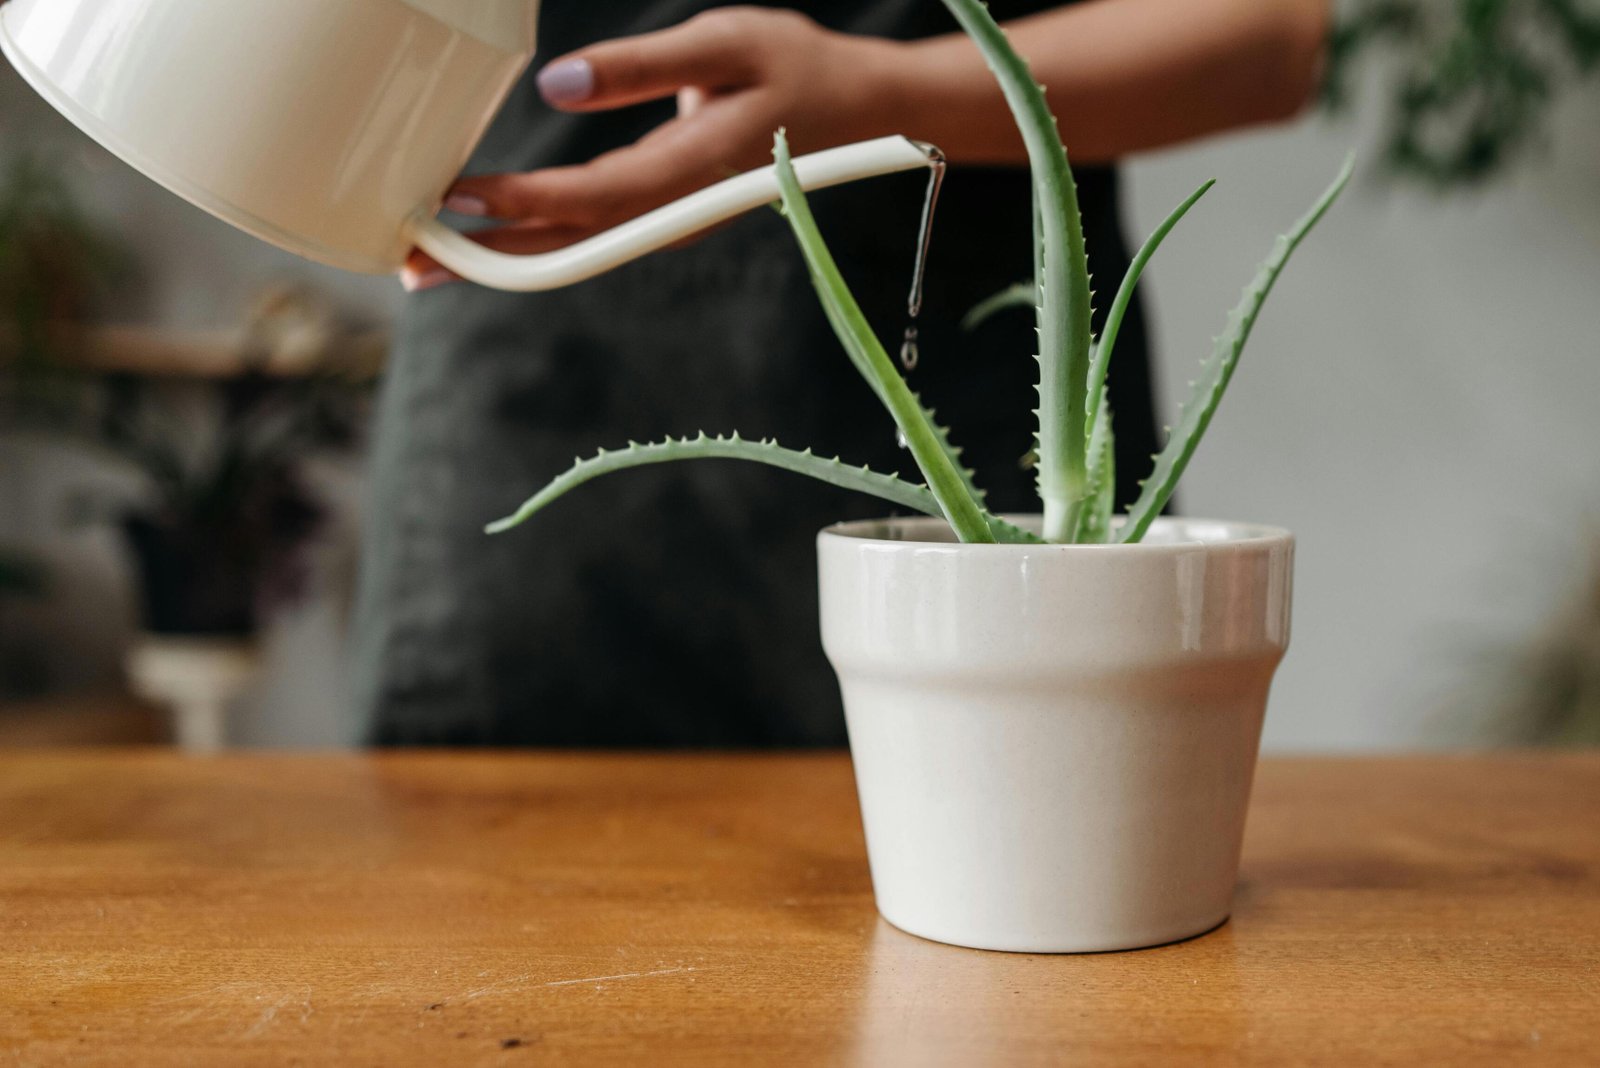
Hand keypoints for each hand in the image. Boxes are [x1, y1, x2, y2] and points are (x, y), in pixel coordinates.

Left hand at [402, 7, 903, 289]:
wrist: (864, 114)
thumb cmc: (799, 67)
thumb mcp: (725, 40)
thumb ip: (641, 65)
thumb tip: (555, 86)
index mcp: (690, 170)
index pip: (588, 197)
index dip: (517, 203)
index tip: (451, 200)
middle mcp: (675, 209)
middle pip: (568, 243)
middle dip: (487, 255)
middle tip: (407, 263)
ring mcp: (671, 218)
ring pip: (577, 245)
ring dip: (504, 253)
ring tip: (432, 257)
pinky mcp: (667, 210)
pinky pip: (593, 232)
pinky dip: (538, 234)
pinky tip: (494, 234)